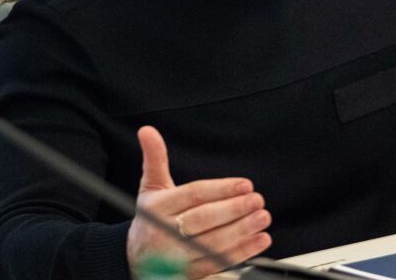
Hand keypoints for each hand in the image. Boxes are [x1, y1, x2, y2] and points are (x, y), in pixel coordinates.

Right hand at [126, 126, 271, 278]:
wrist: (133, 259)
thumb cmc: (150, 219)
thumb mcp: (150, 188)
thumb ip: (155, 159)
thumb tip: (148, 131)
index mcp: (157, 208)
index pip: (193, 195)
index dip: (221, 189)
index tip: (245, 184)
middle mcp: (164, 232)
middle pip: (203, 219)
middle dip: (234, 210)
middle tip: (257, 200)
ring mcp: (176, 257)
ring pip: (212, 243)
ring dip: (242, 232)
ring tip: (263, 218)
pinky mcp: (188, 274)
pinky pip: (218, 263)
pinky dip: (242, 253)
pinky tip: (260, 240)